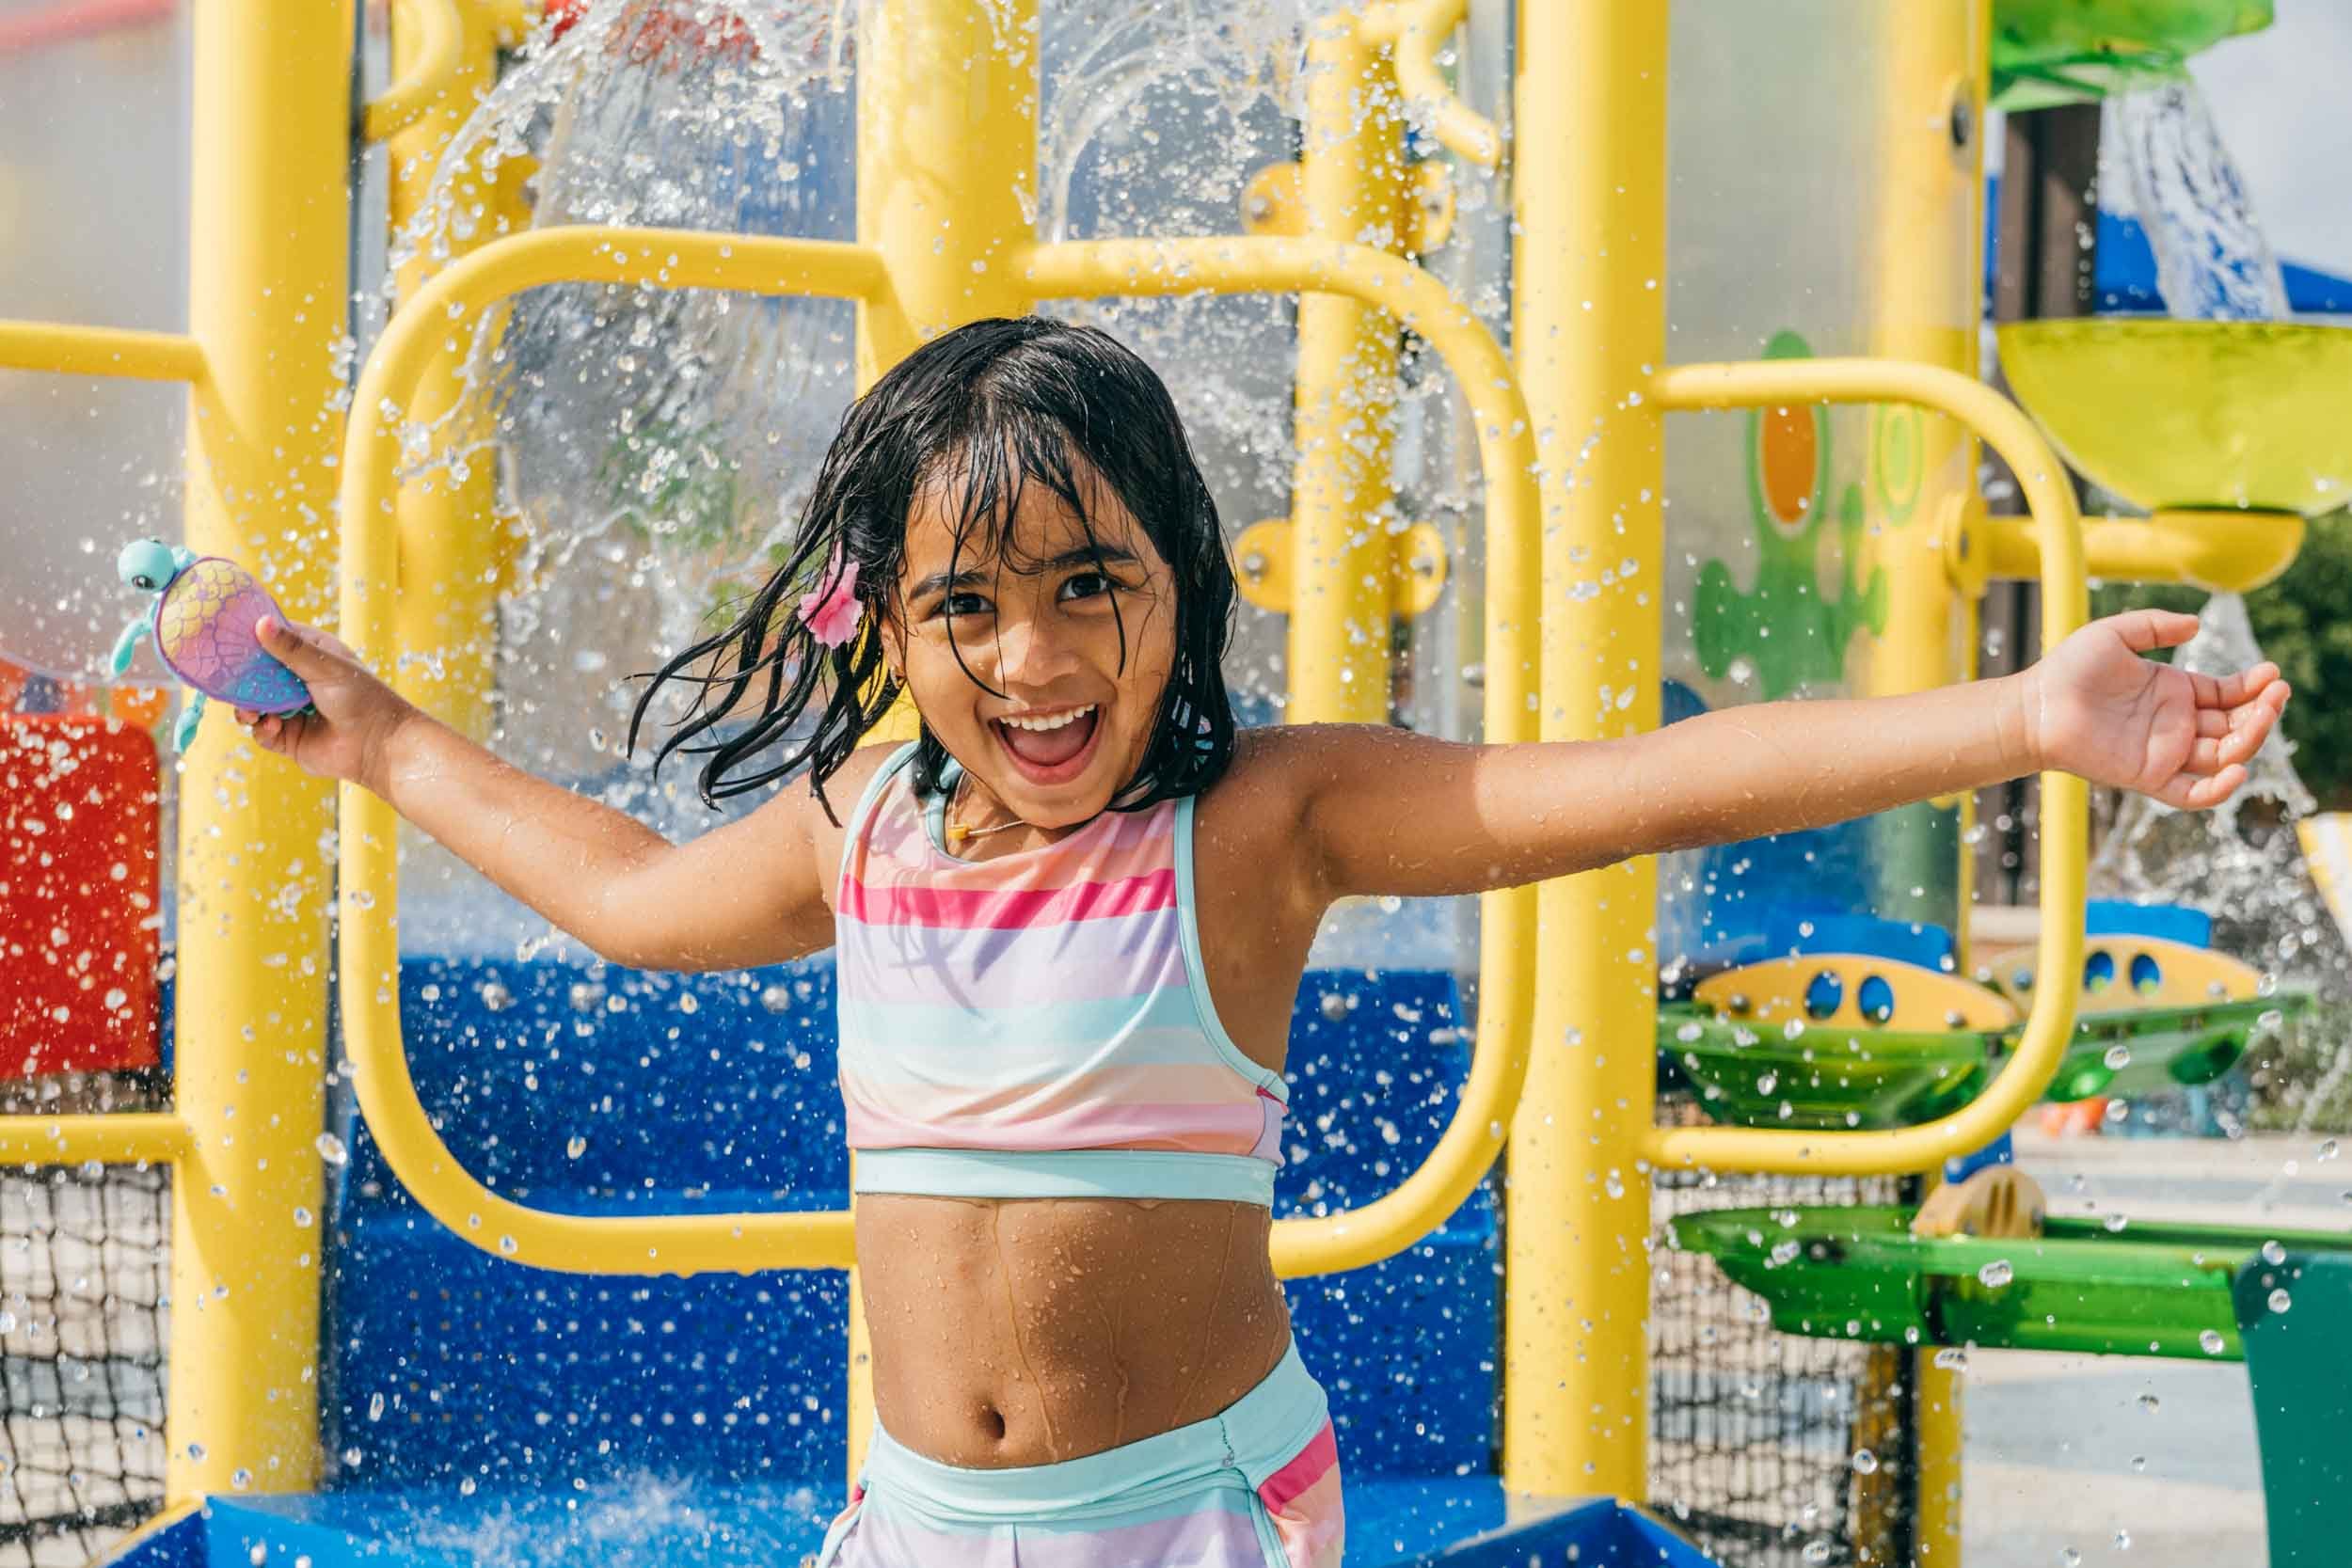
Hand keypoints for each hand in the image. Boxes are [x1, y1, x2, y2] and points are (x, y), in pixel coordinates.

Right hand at [234, 618, 418, 792]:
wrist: (378, 745)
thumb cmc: (361, 698)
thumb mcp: (326, 667)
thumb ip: (292, 649)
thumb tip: (261, 623)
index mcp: (310, 656)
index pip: (273, 640)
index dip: (251, 639)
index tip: (226, 636)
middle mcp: (297, 681)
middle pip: (256, 675)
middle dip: (241, 679)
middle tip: (227, 680)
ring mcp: (290, 710)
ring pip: (253, 705)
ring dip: (247, 708)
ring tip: (251, 711)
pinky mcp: (288, 738)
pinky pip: (262, 732)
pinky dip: (262, 729)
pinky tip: (273, 726)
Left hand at [2025, 609, 2289, 808]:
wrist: (2034, 706)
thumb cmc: (2068, 669)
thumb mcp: (2116, 634)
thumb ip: (2155, 626)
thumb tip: (2197, 624)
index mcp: (2174, 692)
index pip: (2229, 695)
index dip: (2254, 687)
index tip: (2272, 674)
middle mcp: (2175, 725)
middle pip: (2235, 726)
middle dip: (2262, 712)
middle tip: (2276, 693)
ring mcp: (2164, 752)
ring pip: (2223, 757)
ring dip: (2250, 740)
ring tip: (2264, 714)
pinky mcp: (2148, 776)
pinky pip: (2192, 793)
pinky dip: (2218, 789)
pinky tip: (2238, 769)